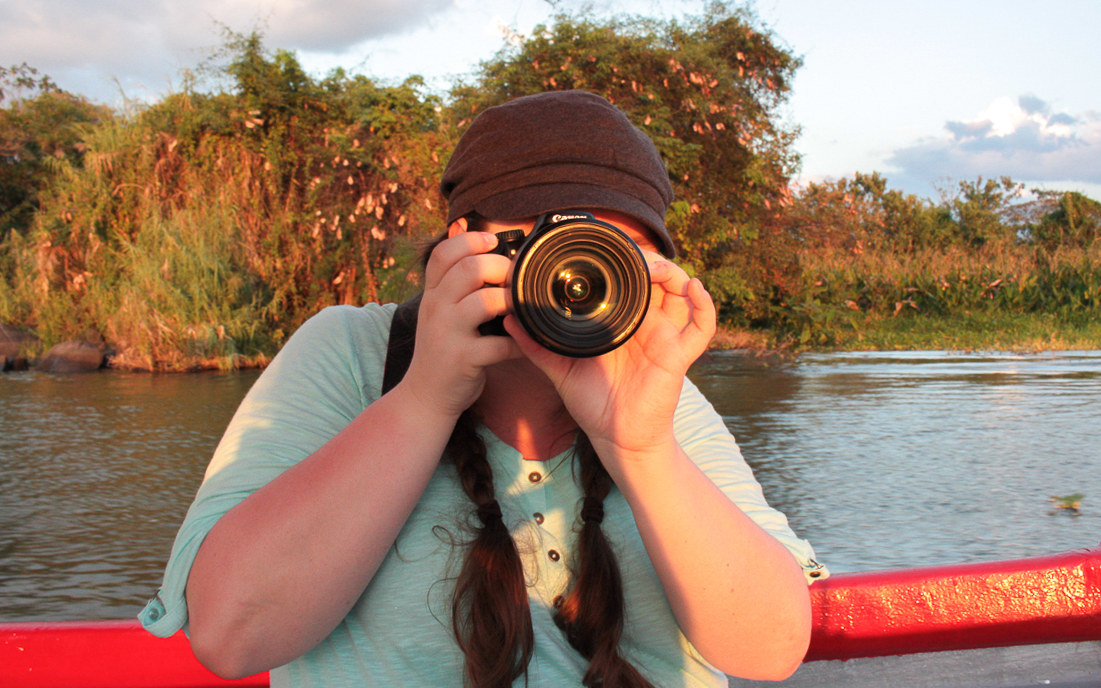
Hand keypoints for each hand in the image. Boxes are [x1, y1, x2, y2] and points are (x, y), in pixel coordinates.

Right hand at [399, 222, 519, 419]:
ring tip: (521, 307)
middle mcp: (436, 308)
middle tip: (515, 278)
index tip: (493, 243)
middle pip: (470, 269)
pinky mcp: (463, 360)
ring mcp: (448, 334)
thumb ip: (452, 278)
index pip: (443, 253)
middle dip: (501, 268)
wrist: (425, 395)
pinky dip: (520, 343)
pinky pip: (500, 345)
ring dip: (512, 301)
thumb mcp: (438, 308)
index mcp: (432, 293)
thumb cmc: (442, 346)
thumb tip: (470, 232)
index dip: (470, 240)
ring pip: (485, 302)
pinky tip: (525, 343)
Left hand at [506, 255, 715, 458]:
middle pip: (658, 279)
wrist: (615, 438)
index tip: (609, 248)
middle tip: (632, 253)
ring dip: (675, 273)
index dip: (626, 261)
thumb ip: (536, 344)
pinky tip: (696, 288)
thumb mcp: (559, 369)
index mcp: (621, 322)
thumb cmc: (594, 404)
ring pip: (683, 293)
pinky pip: (702, 328)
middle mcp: (646, 324)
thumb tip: (509, 319)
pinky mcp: (678, 356)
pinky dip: (705, 305)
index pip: (629, 282)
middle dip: (650, 260)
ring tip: (656, 267)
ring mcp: (665, 337)